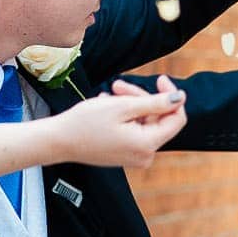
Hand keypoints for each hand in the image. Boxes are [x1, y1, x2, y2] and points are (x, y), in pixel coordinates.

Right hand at [46, 77, 186, 169]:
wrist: (57, 141)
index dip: (172, 97)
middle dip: (141, 98)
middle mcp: (146, 155)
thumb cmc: (84, 123)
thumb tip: (180, 98)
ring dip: (129, 104)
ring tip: (108, 95)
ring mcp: (135, 157)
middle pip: (157, 119)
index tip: (161, 79)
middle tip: (118, 85)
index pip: (176, 119)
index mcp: (148, 145)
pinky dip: (124, 116)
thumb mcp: (122, 106)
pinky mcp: (125, 155)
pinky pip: (134, 131)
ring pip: (144, 122)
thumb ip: (155, 103)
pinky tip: (106, 107)